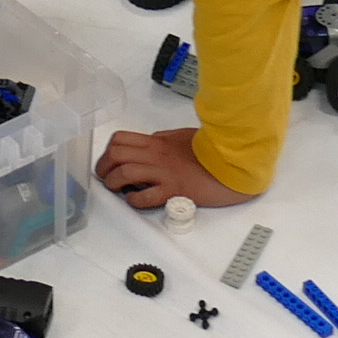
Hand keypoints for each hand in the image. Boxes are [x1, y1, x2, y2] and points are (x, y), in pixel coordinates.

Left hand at [97, 127, 251, 209]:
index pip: (120, 140)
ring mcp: (164, 173)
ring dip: (114, 183)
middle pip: (116, 155)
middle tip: (106, 178)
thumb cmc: (211, 150)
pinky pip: (146, 196)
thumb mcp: (181, 137)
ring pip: (125, 173)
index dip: (107, 152)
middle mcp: (156, 155)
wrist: (232, 163)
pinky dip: (134, 200)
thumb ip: (161, 140)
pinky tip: (136, 200)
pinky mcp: (174, 191)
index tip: (108, 162)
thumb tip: (147, 144)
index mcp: (157, 142)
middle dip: (104, 168)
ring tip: (117, 189)